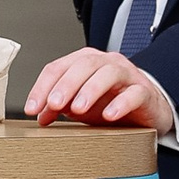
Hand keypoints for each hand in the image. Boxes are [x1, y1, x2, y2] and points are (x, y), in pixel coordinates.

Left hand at [26, 48, 174, 135]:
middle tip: (53, 104)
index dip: (42, 87)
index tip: (32, 108)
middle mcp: (106, 63)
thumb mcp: (80, 106)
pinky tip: (109, 115)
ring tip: (77, 109)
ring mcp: (127, 75)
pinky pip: (134, 93)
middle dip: (65, 85)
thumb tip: (40, 115)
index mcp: (85, 63)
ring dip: (90, 90)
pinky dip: (121, 103)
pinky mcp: (144, 91)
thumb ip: (59, 107)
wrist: (147, 110)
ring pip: (108, 73)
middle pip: (83, 65)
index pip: (58, 67)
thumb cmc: (112, 102)